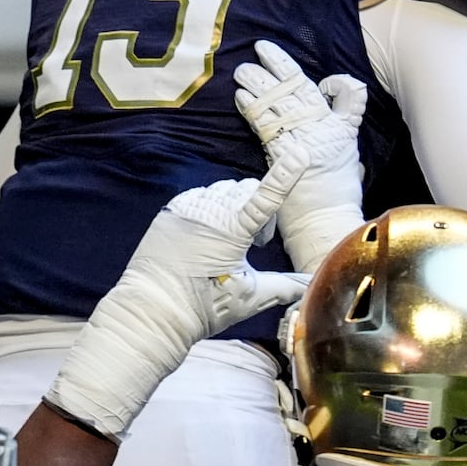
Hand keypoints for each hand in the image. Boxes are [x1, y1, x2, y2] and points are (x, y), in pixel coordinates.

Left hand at [46, 148, 312, 440]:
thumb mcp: (251, 297)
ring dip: (233, 207)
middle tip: (255, 243)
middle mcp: (209, 213)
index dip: (284, 176)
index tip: (299, 153)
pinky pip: (198, 197)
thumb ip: (286, 286)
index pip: (266, 198)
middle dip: (257, 210)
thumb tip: (313, 283)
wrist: (152, 312)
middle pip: (246, 189)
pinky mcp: (169, 212)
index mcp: (233, 231)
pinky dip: (209, 209)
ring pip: (222, 190)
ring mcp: (186, 209)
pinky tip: (205, 235)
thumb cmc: (205, 307)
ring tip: (227, 240)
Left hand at [234, 40, 368, 272]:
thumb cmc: (334, 202)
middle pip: (299, 90)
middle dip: (279, 67)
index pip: (343, 96)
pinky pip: (264, 123)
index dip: (335, 86)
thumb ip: (341, 135)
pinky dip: (252, 108)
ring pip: (279, 102)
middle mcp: (324, 131)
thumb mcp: (349, 161)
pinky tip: (241, 96)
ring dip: (259, 83)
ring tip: (243, 69)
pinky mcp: (283, 153)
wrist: (324, 223)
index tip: (321, 81)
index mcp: (342, 131)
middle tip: (261, 49)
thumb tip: (333, 126)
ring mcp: (304, 140)